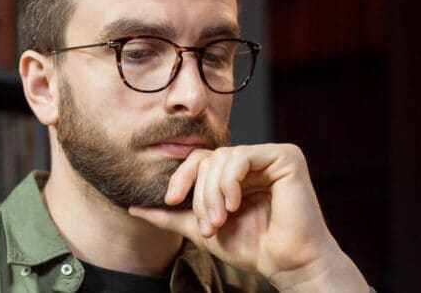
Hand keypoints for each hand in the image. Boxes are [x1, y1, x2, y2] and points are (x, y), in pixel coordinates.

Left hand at [128, 144, 368, 291]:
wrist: (286, 264)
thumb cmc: (252, 248)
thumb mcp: (202, 228)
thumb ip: (172, 216)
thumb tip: (134, 207)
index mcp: (236, 173)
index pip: (198, 160)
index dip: (181, 178)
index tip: (170, 201)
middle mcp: (253, 160)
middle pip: (207, 158)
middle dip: (199, 194)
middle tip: (207, 225)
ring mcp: (270, 156)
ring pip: (221, 158)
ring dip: (213, 193)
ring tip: (220, 220)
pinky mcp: (286, 157)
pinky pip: (243, 157)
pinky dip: (231, 181)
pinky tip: (235, 204)